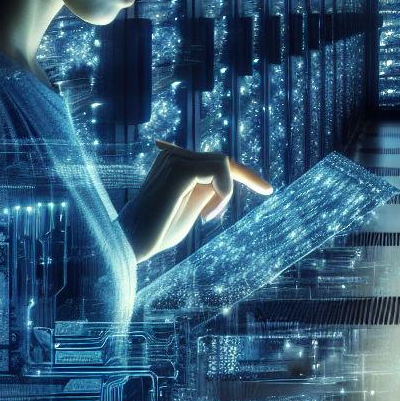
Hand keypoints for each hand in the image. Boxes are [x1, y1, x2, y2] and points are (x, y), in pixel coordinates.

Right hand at [117, 140, 271, 261]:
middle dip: (246, 178)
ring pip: (223, 164)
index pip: (217, 161)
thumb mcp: (192, 207)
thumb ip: (207, 190)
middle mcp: (175, 156)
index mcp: (177, 163)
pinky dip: (223, 193)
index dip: (245, 173)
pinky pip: (219, 170)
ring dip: (225, 193)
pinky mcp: (178, 169)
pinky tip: (207, 216)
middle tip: (264, 192)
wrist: (131, 244)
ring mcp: (175, 159)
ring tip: (208, 216)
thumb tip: (225, 180)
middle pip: (224, 160)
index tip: (269, 189)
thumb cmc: (158, 233)